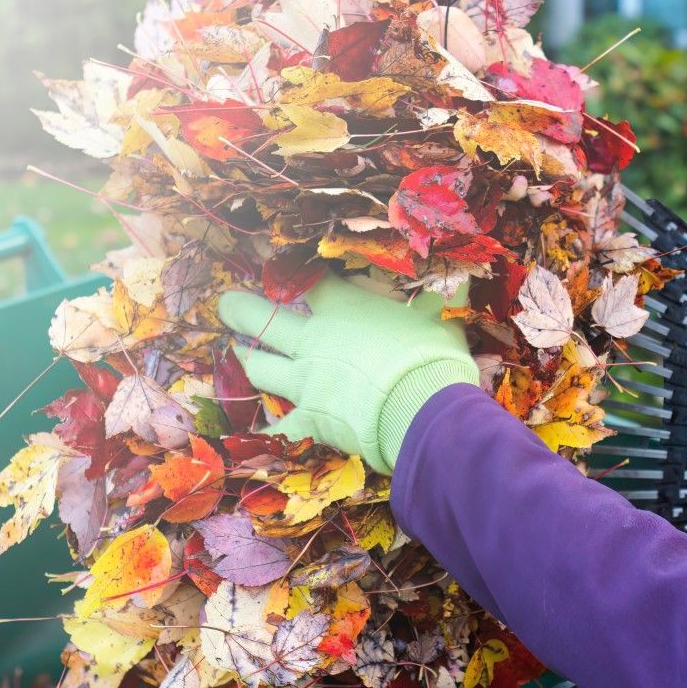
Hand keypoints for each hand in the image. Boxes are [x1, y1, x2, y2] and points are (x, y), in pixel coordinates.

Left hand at [218, 275, 478, 473]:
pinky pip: (279, 427)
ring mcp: (306, 384)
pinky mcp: (310, 422)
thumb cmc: (433, 356)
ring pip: (260, 367)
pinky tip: (255, 431)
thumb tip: (461, 278)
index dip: (284, 267)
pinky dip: (267, 429)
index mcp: (343, 309)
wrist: (424, 409)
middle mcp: (313, 342)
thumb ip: (438, 297)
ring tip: (239, 352)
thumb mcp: (441, 316)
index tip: (267, 256)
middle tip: (225, 304)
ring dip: (248, 358)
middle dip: (240, 309)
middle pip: (262, 319)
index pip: (304, 280)